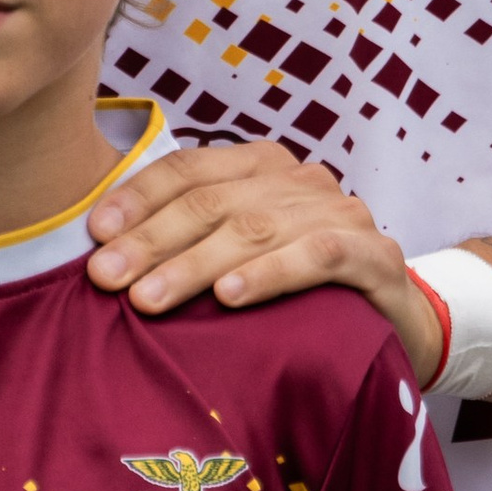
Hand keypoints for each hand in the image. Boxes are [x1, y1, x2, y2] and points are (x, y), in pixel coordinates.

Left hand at [85, 139, 438, 379]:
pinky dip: (269, 274)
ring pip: (255, 228)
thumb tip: (107, 258)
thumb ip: (190, 244)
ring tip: (148, 298)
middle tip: (106, 277)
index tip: (94, 234)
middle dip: (152, 240)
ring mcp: (339, 213)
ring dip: (195, 265)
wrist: (397, 323)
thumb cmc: (302, 291)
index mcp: (261, 167)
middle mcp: (299, 180)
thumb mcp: (241, 256)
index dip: (138, 197)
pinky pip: (316, 257)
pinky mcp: (374, 255)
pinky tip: (230, 297)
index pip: (188, 169)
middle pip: (212, 201)